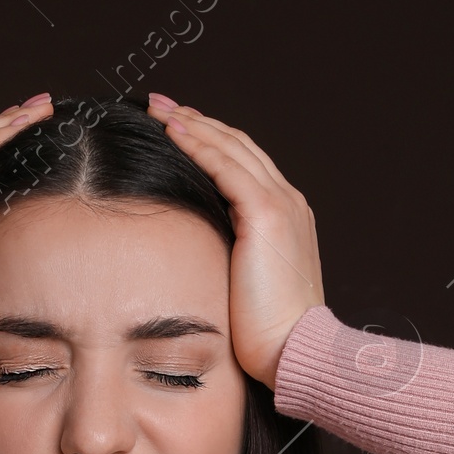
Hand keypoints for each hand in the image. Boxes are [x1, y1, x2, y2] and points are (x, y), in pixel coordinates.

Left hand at [145, 97, 322, 387]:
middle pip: (238, 146)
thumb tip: (197, 248)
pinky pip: (226, 167)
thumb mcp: (248, 282)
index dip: (211, 141)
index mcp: (286, 216)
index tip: (178, 127)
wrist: (294, 348)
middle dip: (198, 121)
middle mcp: (288, 201)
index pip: (245, 164)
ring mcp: (280, 203)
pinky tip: (173, 132)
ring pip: (231, 148)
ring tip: (159, 110)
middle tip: (161, 105)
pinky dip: (198, 145)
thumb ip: (231, 253)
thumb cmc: (267, 332)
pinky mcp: (266, 213)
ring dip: (193, 124)